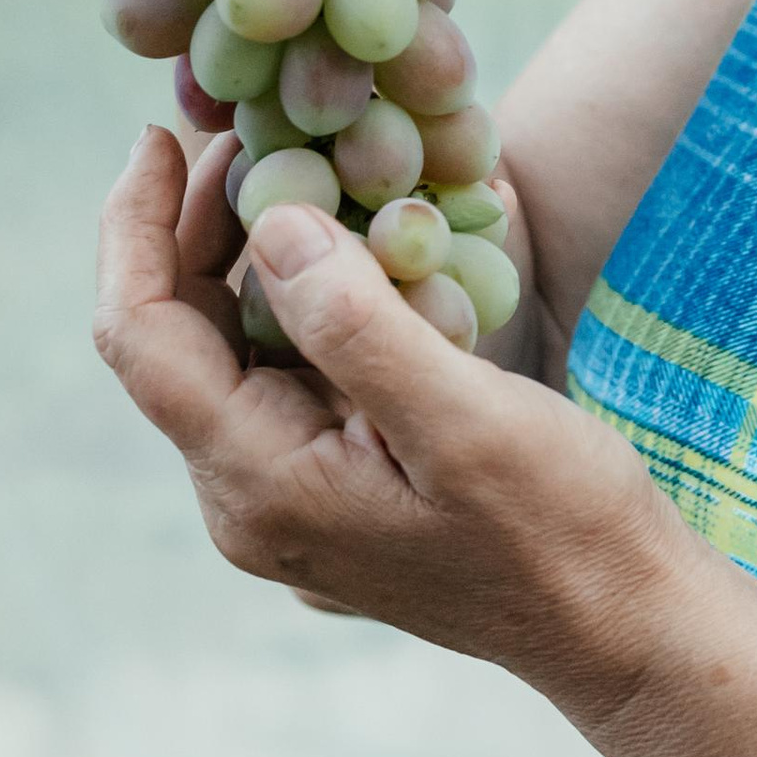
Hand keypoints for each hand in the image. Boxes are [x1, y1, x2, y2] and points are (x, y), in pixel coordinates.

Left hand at [95, 125, 702, 727]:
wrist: (620, 624)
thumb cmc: (558, 525)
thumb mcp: (463, 419)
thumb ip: (357, 325)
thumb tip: (274, 223)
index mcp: (259, 484)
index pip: (142, 337)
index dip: (136, 227)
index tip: (164, 131)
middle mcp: (249, 502)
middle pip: (178, 342)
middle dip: (198, 230)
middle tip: (252, 134)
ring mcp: (290, 503)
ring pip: (233, 358)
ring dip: (254, 263)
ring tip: (305, 172)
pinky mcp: (334, 493)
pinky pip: (286, 381)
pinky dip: (304, 306)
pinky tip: (359, 255)